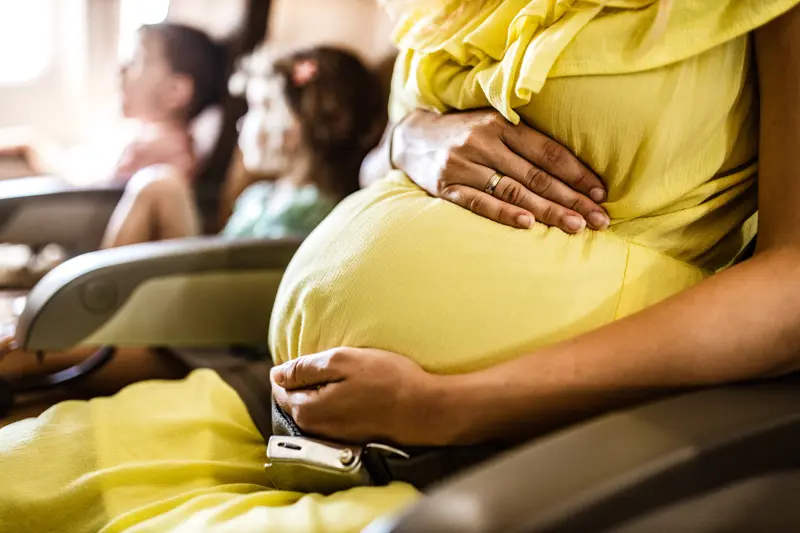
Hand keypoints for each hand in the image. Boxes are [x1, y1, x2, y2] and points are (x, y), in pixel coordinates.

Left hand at [271, 348, 450, 445]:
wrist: (424, 410)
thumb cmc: (386, 380)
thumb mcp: (342, 361)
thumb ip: (303, 368)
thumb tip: (276, 374)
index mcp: (306, 410)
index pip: (280, 387)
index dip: (294, 368)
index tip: (317, 357)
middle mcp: (314, 429)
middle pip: (295, 399)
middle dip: (306, 380)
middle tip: (335, 364)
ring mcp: (332, 436)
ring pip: (314, 408)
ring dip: (323, 390)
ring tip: (348, 376)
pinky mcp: (349, 438)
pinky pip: (331, 416)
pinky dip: (337, 401)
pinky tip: (357, 391)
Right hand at [392, 109, 609, 232]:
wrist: (411, 137)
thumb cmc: (465, 133)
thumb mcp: (493, 124)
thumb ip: (525, 141)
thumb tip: (573, 170)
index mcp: (501, 123)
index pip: (548, 151)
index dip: (577, 173)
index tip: (600, 193)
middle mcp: (483, 142)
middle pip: (536, 175)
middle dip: (571, 199)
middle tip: (600, 219)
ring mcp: (463, 165)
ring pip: (512, 191)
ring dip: (547, 211)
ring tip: (575, 226)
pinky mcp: (446, 187)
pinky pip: (479, 203)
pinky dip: (504, 214)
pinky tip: (527, 225)